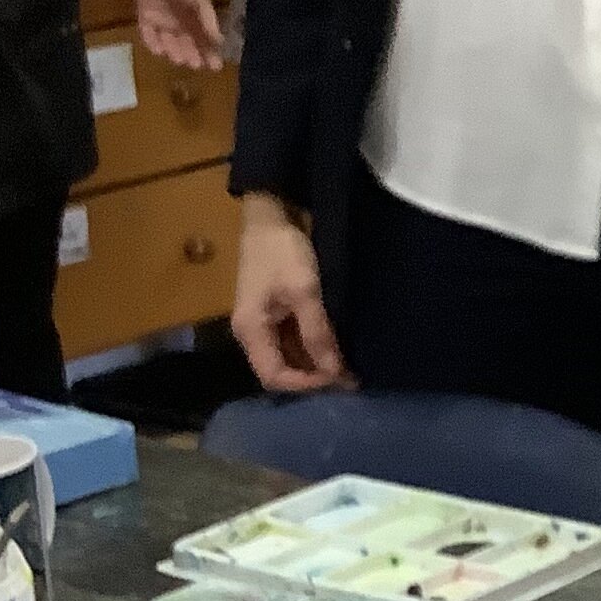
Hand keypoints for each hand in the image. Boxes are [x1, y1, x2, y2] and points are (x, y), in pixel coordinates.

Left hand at [132, 0, 222, 71]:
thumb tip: (219, 42)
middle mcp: (179, 20)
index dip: (210, 53)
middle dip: (191, 55)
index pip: (204, 39)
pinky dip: (152, 42)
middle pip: (186, 43)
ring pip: (168, 41)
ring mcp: (161, 18)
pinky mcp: (145, 15)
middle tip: (194, 65)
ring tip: (179, 58)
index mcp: (195, 15)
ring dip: (173, 51)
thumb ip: (207, 21)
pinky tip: (158, 50)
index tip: (215, 67)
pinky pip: (148, 33)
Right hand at [231, 195, 351, 394]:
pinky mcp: (274, 311)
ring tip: (348, 366)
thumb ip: (318, 333)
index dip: (305, 385)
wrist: (271, 216)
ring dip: (315, 363)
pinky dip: (312, 346)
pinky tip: (336, 347)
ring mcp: (262, 322)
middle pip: (280, 369)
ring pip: (288, 355)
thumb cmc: (283, 252)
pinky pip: (292, 339)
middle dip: (313, 377)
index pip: (274, 377)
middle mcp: (252, 332)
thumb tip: (334, 372)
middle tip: (350, 379)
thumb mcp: (304, 291)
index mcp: (251, 331)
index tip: (338, 380)